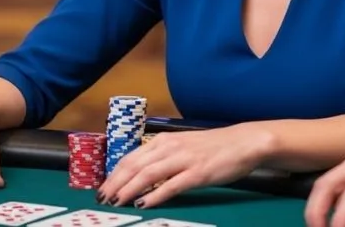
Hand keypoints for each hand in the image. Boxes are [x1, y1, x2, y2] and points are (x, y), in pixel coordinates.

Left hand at [97, 124, 272, 208]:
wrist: (243, 142)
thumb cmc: (213, 147)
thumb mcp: (183, 146)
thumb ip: (163, 157)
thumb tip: (141, 174)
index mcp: (165, 140)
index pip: (131, 157)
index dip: (114, 174)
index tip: (102, 188)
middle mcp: (170, 147)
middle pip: (134, 166)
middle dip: (116, 183)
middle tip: (102, 199)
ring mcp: (184, 159)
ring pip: (148, 174)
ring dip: (128, 189)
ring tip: (116, 202)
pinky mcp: (197, 173)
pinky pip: (171, 185)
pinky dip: (155, 196)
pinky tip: (143, 204)